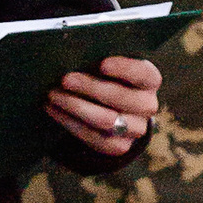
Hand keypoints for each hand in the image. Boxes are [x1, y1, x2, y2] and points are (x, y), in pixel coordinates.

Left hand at [43, 54, 160, 159]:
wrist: (111, 111)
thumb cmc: (106, 78)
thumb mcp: (109, 67)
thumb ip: (98, 60)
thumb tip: (73, 56)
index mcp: (150, 80)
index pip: (143, 74)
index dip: (125, 69)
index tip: (102, 64)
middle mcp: (148, 106)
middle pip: (121, 98)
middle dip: (90, 87)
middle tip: (65, 79)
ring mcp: (136, 129)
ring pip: (105, 120)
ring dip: (75, 106)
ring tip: (53, 95)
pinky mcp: (120, 147)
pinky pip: (94, 138)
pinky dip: (70, 123)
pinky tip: (54, 110)